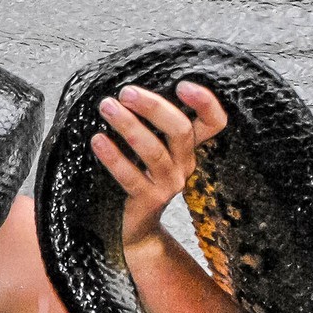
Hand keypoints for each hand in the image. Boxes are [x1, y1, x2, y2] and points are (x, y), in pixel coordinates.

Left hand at [90, 81, 227, 253]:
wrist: (133, 228)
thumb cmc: (137, 179)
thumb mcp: (149, 150)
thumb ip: (149, 125)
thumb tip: (127, 92)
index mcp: (188, 148)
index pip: (214, 123)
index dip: (206, 102)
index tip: (182, 84)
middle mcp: (184, 165)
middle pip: (180, 130)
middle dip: (153, 107)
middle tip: (125, 92)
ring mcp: (169, 184)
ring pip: (154, 151)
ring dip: (128, 126)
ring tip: (106, 108)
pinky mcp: (149, 201)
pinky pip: (131, 177)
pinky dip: (113, 156)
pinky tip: (98, 140)